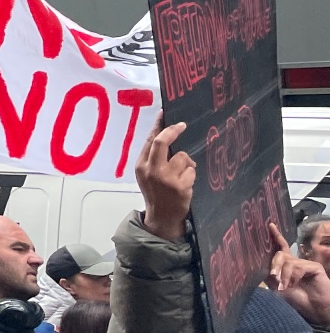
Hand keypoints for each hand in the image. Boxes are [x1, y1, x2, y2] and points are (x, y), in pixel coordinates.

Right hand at [135, 120, 194, 240]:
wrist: (162, 218)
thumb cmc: (156, 193)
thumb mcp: (147, 175)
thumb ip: (153, 158)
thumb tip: (167, 136)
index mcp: (141, 166)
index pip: (149, 140)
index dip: (158, 126)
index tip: (164, 114)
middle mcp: (151, 170)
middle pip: (162, 142)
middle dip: (173, 131)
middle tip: (182, 125)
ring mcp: (166, 178)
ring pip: (183, 157)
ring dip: (187, 164)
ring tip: (182, 176)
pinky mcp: (180, 186)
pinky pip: (192, 171)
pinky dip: (191, 176)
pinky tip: (186, 185)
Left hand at [268, 223, 329, 325]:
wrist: (314, 310)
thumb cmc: (296, 300)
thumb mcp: (277, 287)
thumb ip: (270, 274)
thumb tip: (260, 263)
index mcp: (286, 266)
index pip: (280, 248)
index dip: (275, 236)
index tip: (270, 225)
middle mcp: (295, 262)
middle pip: (280, 254)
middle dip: (274, 265)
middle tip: (275, 279)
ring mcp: (306, 264)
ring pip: (287, 261)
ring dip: (283, 275)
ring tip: (285, 287)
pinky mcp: (314, 266)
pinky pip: (298, 266)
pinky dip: (293, 275)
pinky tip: (294, 284)